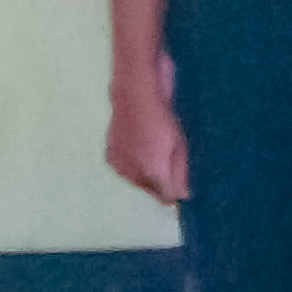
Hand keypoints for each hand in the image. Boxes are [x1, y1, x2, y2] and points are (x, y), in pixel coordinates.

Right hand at [105, 77, 186, 205]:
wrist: (133, 95)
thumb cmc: (162, 117)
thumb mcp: (179, 145)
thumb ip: (179, 173)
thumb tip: (182, 196)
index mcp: (153, 168)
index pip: (164, 194)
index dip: (173, 195)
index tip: (180, 195)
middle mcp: (132, 171)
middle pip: (149, 190)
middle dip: (160, 187)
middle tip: (170, 173)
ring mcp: (118, 164)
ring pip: (135, 182)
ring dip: (146, 178)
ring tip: (155, 157)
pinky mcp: (109, 157)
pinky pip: (124, 171)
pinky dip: (133, 168)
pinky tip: (140, 153)